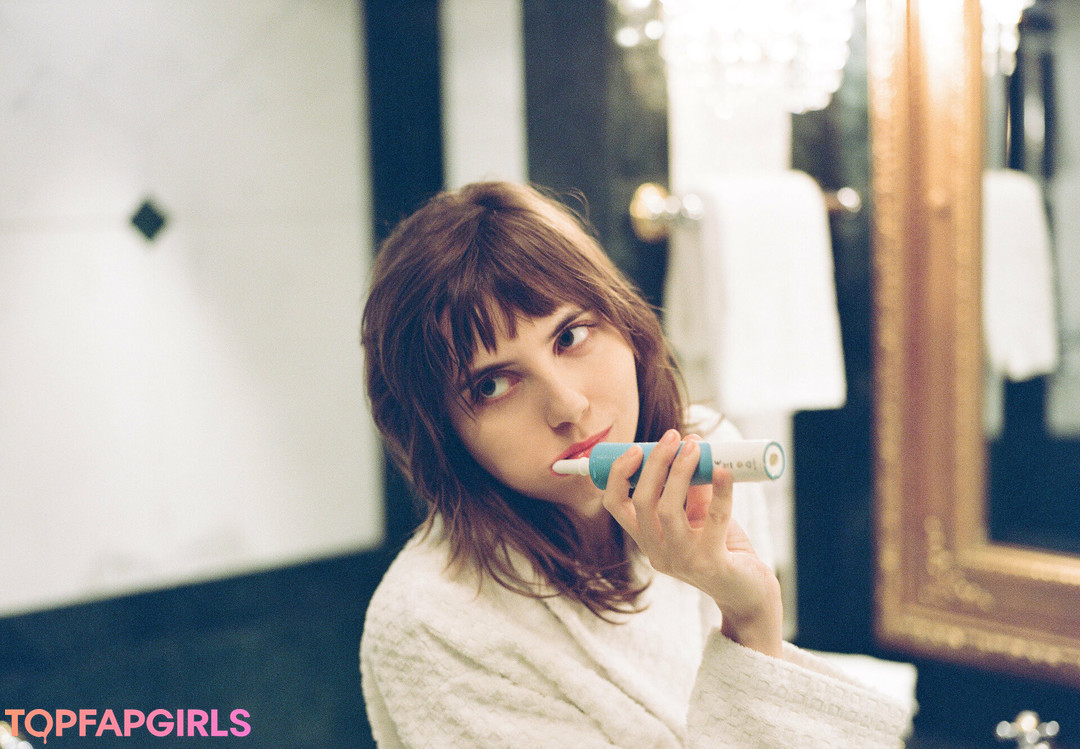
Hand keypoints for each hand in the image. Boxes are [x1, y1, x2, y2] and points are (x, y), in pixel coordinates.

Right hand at [602, 429, 782, 656]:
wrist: (749, 593)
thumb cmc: (723, 549)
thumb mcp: (702, 517)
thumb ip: (694, 489)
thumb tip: (693, 446)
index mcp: (649, 540)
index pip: (617, 506)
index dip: (619, 476)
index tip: (635, 448)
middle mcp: (659, 553)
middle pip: (643, 502)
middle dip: (655, 464)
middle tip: (672, 437)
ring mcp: (683, 562)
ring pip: (669, 510)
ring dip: (680, 472)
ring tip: (695, 447)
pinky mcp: (711, 565)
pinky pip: (714, 521)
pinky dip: (720, 492)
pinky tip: (725, 471)